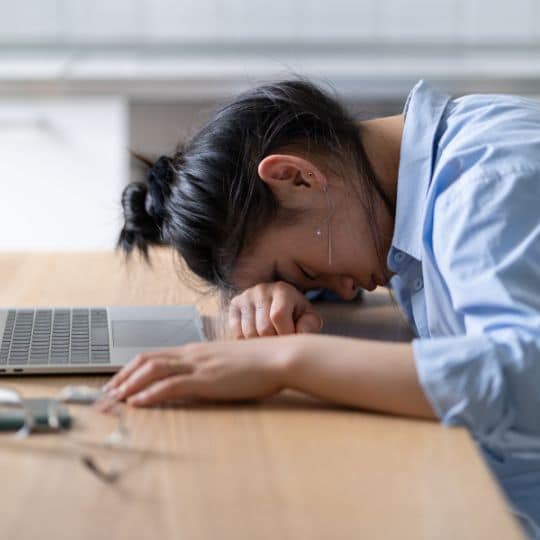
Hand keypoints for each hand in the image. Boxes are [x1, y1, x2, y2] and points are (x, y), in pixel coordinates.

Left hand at [101, 338, 294, 406]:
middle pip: (147, 360)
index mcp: (196, 350)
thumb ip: (210, 368)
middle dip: (122, 377)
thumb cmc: (260, 361)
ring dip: (129, 385)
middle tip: (105, 393)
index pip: (155, 356)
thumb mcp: (229, 362)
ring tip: (113, 399)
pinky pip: (172, 384)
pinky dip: (150, 393)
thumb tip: (199, 378)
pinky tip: (138, 402)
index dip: (132, 369)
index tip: (118, 382)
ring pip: (153, 369)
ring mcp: (199, 364)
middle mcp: (192, 354)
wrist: (279, 355)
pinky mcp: (207, 379)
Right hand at [228, 281, 322, 338]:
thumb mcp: (308, 318)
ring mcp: (246, 297)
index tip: (291, 341)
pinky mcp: (234, 305)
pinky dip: (248, 343)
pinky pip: (237, 334)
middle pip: (263, 328)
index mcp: (282, 290)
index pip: (278, 316)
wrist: (278, 303)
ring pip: (249, 333)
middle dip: (274, 342)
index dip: (285, 334)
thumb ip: (309, 325)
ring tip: (271, 342)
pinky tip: (259, 340)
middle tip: (281, 345)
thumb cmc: (296, 315)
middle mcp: (261, 290)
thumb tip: (299, 333)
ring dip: (261, 345)